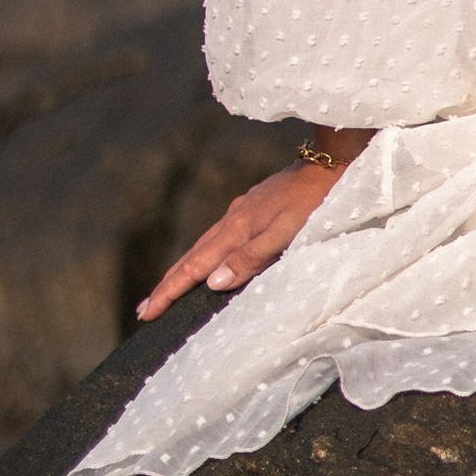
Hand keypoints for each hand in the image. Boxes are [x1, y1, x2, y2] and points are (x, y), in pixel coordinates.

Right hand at [137, 160, 339, 319]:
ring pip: (205, 246)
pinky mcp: (253, 207)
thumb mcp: (286, 233)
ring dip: (183, 270)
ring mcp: (242, 212)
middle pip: (192, 257)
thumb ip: (251, 258)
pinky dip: (205, 255)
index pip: (195, 267)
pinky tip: (208, 259)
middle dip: (167, 284)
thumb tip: (211, 282)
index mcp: (236, 229)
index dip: (170, 291)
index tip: (147, 313)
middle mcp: (232, 220)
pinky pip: (219, 237)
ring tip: (167, 289)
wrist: (331, 163)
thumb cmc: (314, 203)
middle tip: (144, 309)